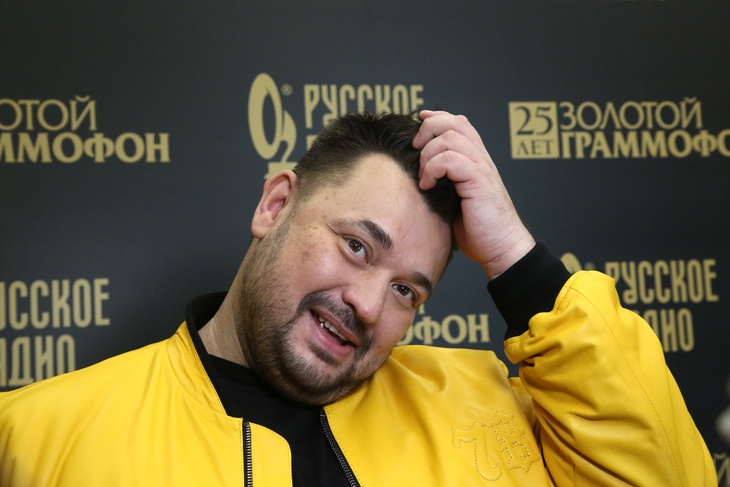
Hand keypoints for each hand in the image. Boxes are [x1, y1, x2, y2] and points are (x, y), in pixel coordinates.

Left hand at [413, 110, 534, 278]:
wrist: (501, 249)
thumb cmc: (478, 230)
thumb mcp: (455, 200)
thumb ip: (443, 182)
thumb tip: (416, 176)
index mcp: (476, 160)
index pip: (458, 122)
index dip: (436, 117)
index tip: (418, 124)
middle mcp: (481, 159)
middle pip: (454, 122)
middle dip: (428, 129)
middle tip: (415, 148)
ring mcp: (482, 169)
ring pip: (450, 138)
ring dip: (428, 153)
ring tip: (424, 176)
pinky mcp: (479, 182)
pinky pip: (451, 159)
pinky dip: (433, 168)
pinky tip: (428, 186)